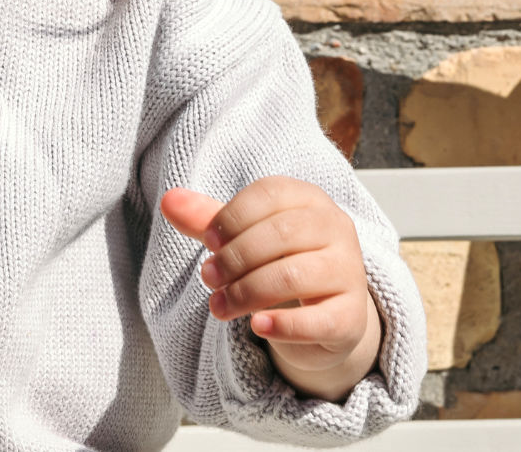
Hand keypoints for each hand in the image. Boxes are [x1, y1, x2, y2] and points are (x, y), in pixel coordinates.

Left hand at [161, 176, 382, 402]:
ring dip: (246, 292)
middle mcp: (336, 228)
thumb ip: (208, 219)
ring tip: (218, 306)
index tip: (208, 240)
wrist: (325, 314)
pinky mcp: (352, 317)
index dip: (233, 216)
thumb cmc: (280, 262)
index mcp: (310, 198)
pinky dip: (283, 325)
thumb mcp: (244, 237)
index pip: (270, 194)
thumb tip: (168, 200)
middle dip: (235, 257)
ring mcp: (349, 272)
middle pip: (280, 234)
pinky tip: (256, 327)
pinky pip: (318, 320)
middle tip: (207, 277)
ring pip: (294, 276)